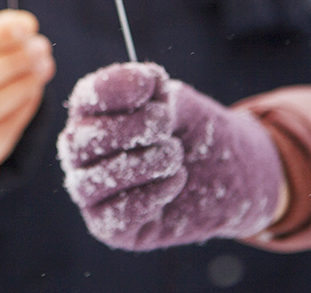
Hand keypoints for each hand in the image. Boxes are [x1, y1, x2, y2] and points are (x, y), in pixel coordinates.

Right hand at [57, 62, 282, 250]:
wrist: (231, 176)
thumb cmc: (194, 134)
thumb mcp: (180, 103)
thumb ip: (158, 91)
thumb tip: (145, 82)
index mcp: (93, 115)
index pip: (85, 98)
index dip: (113, 88)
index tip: (151, 83)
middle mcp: (83, 153)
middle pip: (80, 140)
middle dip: (130, 128)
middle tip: (166, 122)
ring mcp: (93, 192)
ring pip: (93, 180)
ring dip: (143, 163)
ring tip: (174, 154)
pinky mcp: (111, 227)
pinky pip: (115, 215)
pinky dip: (150, 195)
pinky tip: (175, 180)